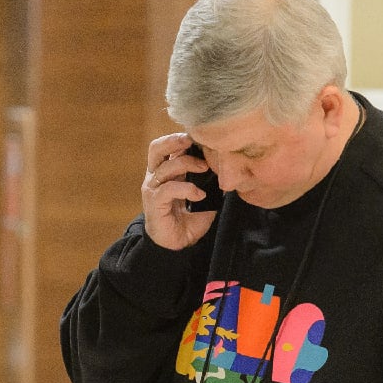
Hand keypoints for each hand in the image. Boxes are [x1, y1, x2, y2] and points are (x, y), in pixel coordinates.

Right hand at [141, 133, 217, 250]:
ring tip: (205, 169)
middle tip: (194, 142)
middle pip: (156, 148)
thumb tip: (228, 166)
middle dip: (175, 141)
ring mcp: (153, 189)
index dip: (180, 138)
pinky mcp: (155, 202)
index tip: (202, 137)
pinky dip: (187, 189)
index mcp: (165, 171)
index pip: (166, 146)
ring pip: (167, 166)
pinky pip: (169, 189)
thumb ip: (208, 179)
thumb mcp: (202, 194)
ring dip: (188, 164)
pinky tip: (199, 195)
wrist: (177, 244)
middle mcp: (156, 177)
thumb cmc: (188, 219)